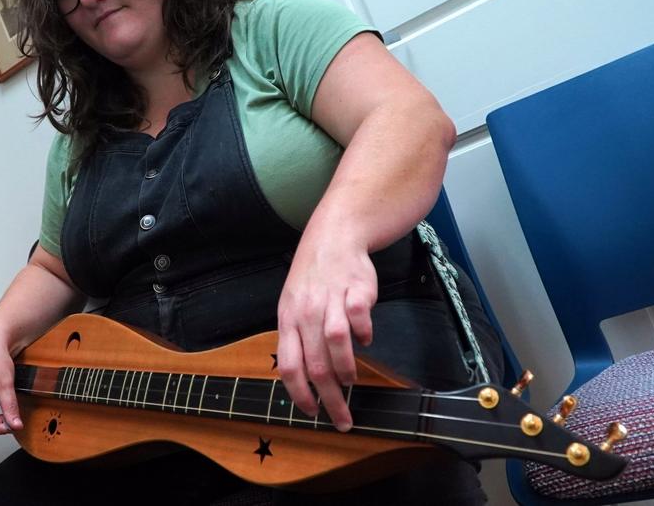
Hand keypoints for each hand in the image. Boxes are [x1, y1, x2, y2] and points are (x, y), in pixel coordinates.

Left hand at [276, 234, 377, 431]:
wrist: (334, 235)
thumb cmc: (312, 277)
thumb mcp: (293, 305)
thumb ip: (299, 338)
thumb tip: (307, 380)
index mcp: (288, 319)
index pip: (289, 365)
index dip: (300, 394)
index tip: (313, 412)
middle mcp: (307, 311)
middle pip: (316, 363)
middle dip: (331, 398)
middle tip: (343, 419)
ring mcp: (331, 298)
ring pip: (336, 342)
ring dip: (346, 368)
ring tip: (351, 381)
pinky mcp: (356, 288)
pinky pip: (359, 317)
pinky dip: (364, 333)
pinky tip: (365, 339)